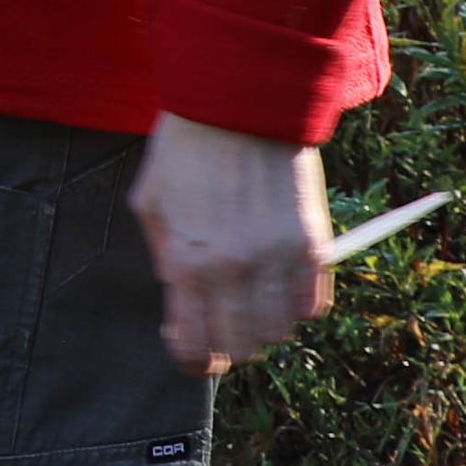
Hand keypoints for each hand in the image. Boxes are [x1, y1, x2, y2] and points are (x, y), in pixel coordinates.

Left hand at [133, 113, 336, 371]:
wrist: (239, 107)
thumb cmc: (184, 154)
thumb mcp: (151, 208)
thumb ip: (167, 261)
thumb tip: (183, 303)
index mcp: (189, 266)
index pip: (196, 348)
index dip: (192, 358)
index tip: (189, 348)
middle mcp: (238, 272)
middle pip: (243, 349)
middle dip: (228, 345)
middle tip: (220, 323)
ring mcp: (280, 261)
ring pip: (281, 334)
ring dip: (264, 327)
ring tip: (249, 300)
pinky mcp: (314, 246)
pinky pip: (313, 306)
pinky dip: (297, 307)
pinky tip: (279, 286)